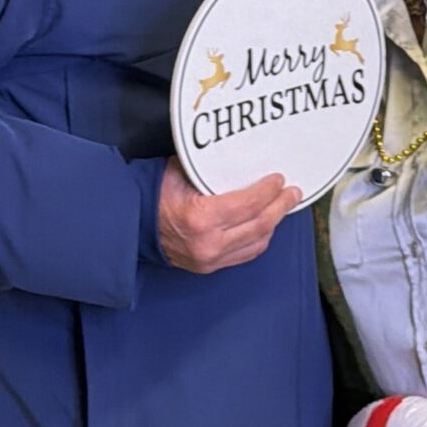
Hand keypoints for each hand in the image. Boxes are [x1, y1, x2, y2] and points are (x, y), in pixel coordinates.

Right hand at [157, 158, 300, 272]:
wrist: (133, 224)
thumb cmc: (154, 195)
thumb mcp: (182, 172)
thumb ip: (213, 170)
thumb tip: (243, 159)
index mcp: (202, 218)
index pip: (249, 204)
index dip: (269, 191)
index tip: (279, 179)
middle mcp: (209, 243)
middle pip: (260, 224)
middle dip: (281, 206)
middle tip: (293, 193)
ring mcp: (211, 259)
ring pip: (258, 242)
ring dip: (274, 223)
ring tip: (283, 207)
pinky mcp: (210, 267)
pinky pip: (246, 254)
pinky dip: (260, 238)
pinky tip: (267, 225)